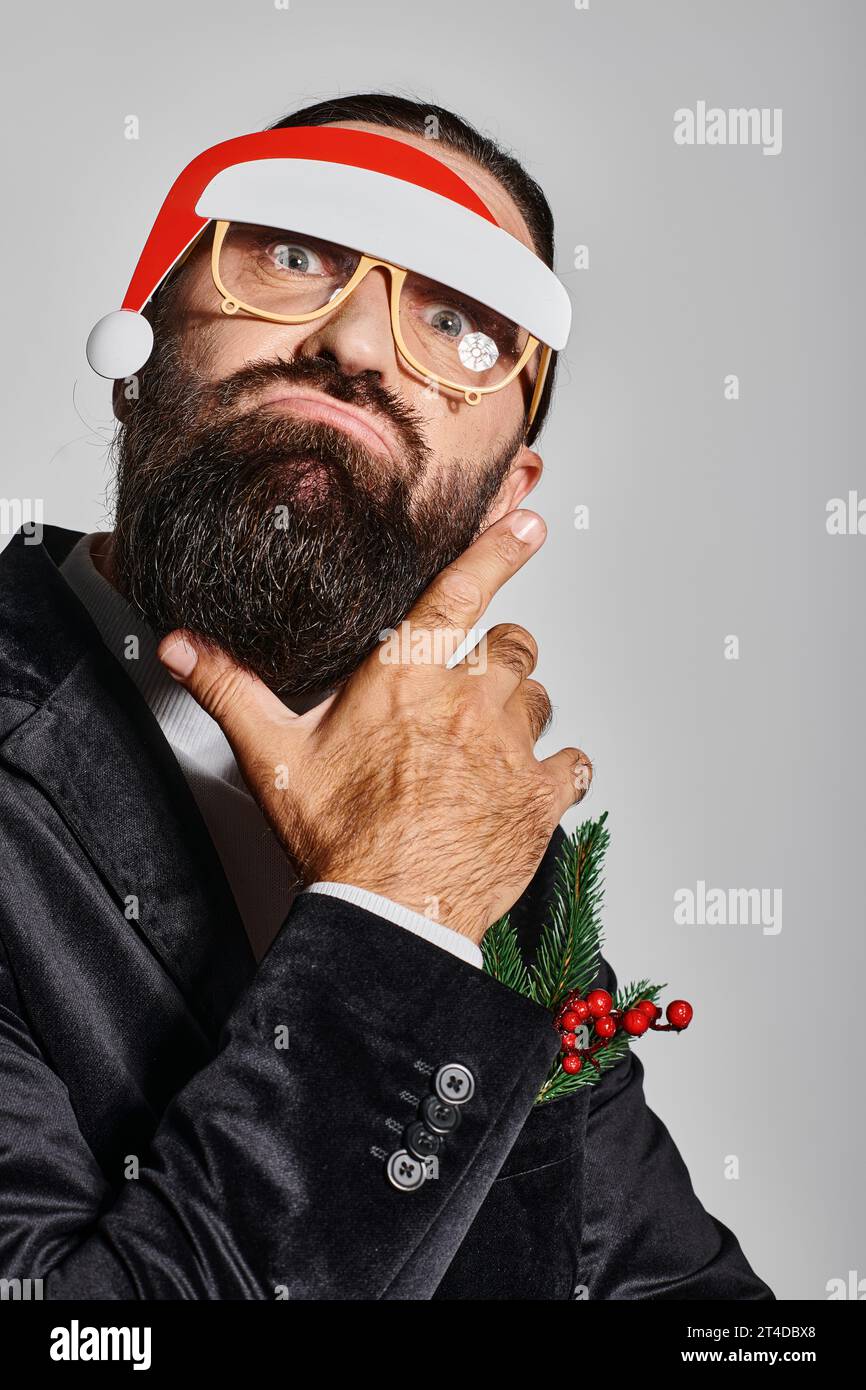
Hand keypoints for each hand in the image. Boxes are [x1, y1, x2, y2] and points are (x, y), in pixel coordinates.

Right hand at [157, 510, 591, 944]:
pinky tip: (528, 782)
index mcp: (406, 678)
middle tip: (469, 688)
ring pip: (541, 698)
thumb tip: (182, 646)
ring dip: (521, 709)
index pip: (461, 591)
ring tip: (489, 739)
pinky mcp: (540, 796)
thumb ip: (231, 689)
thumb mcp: (274, 757)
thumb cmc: (338, 839)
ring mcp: (511, 748)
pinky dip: (556, 767)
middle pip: (511, 646)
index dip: (499, 550)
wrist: (390, 914)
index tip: (529, 524)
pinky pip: (571, 760)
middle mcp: (467, 702)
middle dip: (496, 656)